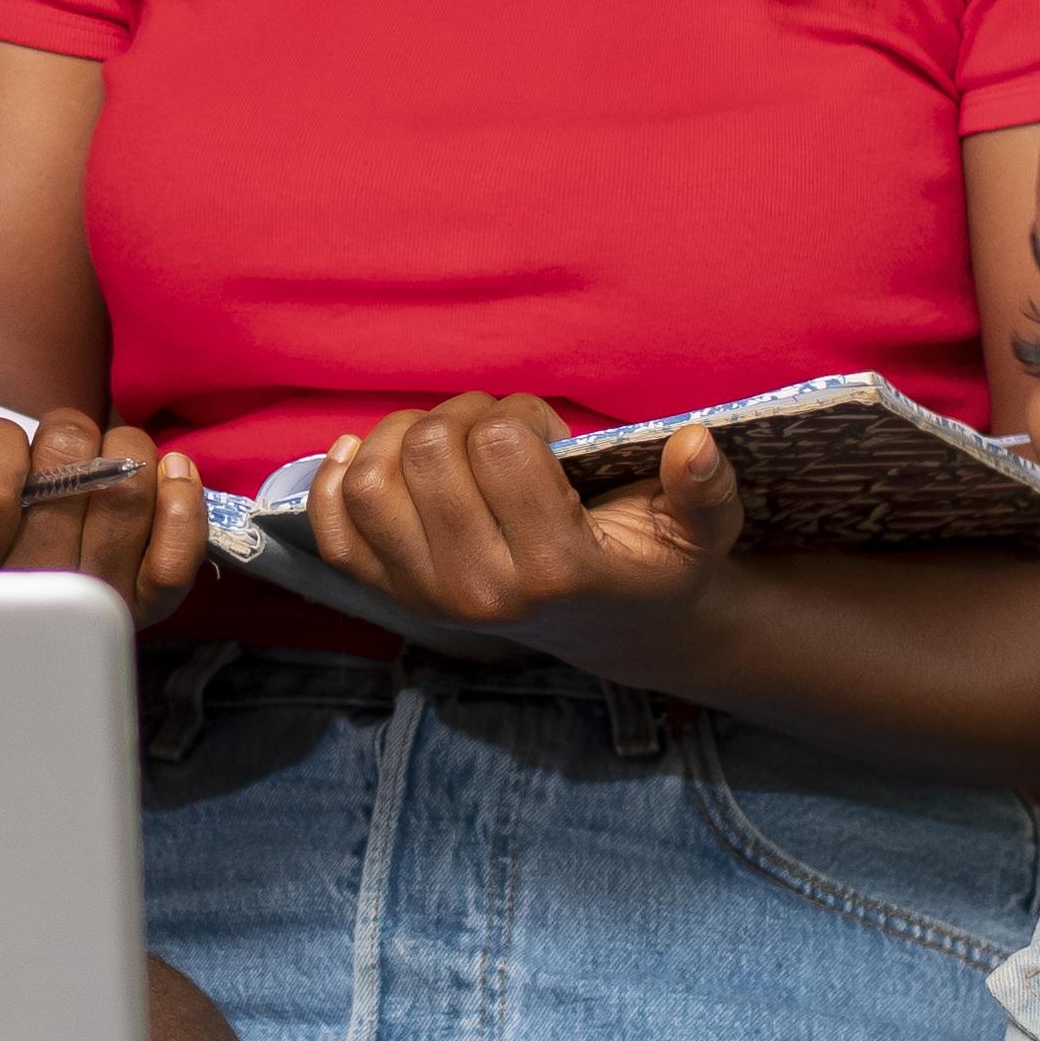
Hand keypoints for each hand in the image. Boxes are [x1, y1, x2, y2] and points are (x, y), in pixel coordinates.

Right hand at [0, 407, 208, 624]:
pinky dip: (181, 499)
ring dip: (122, 448)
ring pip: (125, 500)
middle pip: (66, 488)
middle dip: (63, 435)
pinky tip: (166, 469)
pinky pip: (178, 556)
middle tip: (55, 436)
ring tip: (102, 446)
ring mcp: (86, 608)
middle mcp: (22, 604)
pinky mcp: (142, 607)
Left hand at [301, 397, 746, 664]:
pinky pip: (334, 528)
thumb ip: (705, 488)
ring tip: (453, 440)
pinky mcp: (392, 596)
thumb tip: (696, 442)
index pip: (501, 443)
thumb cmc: (652, 560)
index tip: (549, 434)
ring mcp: (427, 598)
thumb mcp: (701, 529)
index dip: (524, 414)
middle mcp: (481, 592)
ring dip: (404, 433)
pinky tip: (370, 452)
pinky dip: (338, 477)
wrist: (613, 627)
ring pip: (371, 482)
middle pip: (428, 452)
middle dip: (466, 414)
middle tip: (500, 430)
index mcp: (554, 569)